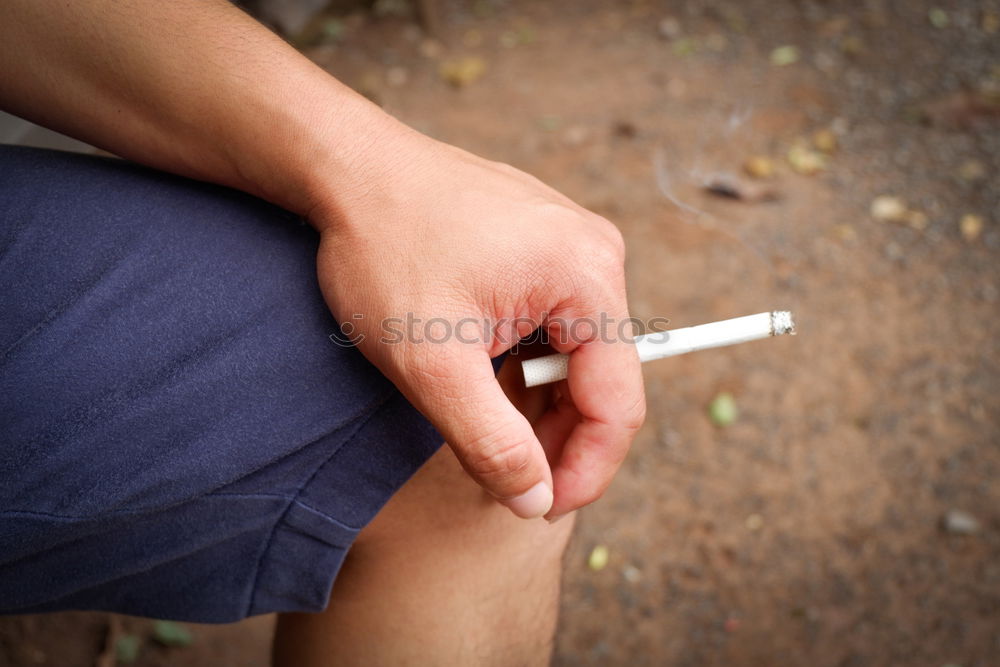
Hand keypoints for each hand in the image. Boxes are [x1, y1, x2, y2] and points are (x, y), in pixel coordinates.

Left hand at [311, 127, 644, 519]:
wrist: (349, 168)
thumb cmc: (385, 249)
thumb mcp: (431, 363)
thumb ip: (491, 442)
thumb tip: (537, 501)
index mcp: (587, 276)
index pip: (618, 403)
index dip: (585, 470)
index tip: (540, 507)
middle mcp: (596, 254)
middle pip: (602, 380)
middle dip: (557, 437)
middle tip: (504, 475)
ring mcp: (572, 243)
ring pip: (577, 355)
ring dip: (537, 401)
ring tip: (482, 419)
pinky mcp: (546, 244)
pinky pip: (556, 323)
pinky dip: (526, 363)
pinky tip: (485, 375)